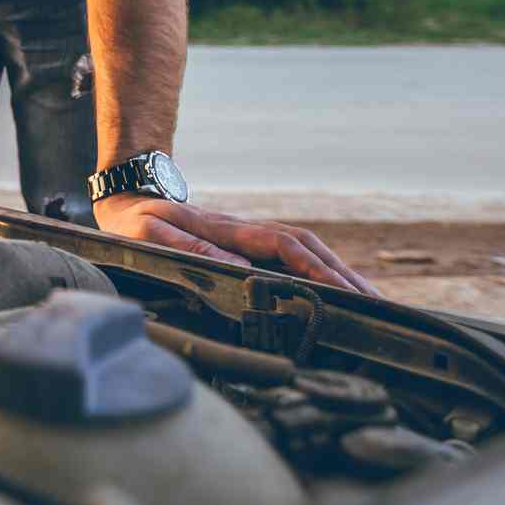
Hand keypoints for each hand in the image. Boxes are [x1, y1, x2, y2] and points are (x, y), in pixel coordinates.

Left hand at [93, 194, 378, 295]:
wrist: (126, 198)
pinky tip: (337, 291)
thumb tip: (237, 266)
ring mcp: (248, 237)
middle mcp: (245, 231)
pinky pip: (292, 257)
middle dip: (344, 274)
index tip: (345, 292)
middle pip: (308, 247)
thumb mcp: (149, 233)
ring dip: (339, 273)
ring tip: (371, 301)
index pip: (284, 247)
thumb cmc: (133, 222)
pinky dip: (320, 271)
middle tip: (378, 306)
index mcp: (227, 229)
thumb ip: (187, 246)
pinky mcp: (246, 246)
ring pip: (305, 250)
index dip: (316, 269)